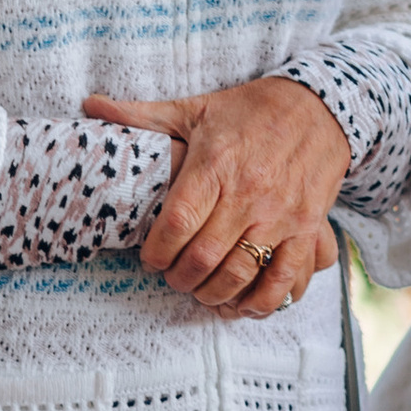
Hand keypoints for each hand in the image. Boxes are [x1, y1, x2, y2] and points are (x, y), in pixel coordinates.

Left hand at [82, 77, 350, 318]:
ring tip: (203, 292)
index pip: (177, 223)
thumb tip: (91, 106)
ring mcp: (281, 214)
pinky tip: (245, 304)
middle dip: (180, 279)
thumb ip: (143, 116)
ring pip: (241, 273)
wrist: (320, 107)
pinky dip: (263, 300)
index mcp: (214, 164)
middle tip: (173, 278)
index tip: (150, 259)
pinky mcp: (308, 227)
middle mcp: (248, 193)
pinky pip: (285, 278)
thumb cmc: (250, 110)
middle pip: (203, 257)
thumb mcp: (195, 108)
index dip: (156, 252)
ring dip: (215, 293)